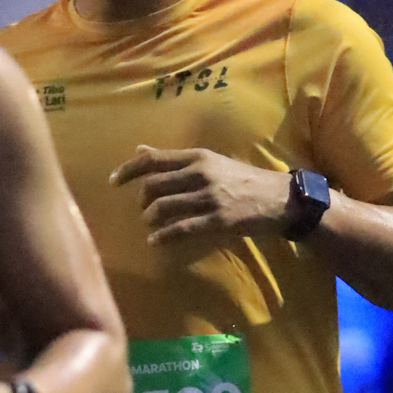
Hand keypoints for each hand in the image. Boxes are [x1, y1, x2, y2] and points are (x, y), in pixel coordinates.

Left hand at [110, 144, 290, 246]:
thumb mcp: (210, 161)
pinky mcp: (217, 220)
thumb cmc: (242, 179)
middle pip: (153, 185)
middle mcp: (200, 173)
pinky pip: (181, 228)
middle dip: (142, 200)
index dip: (128, 170)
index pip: (153, 159)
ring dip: (150, 219)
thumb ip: (176, 160)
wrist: (278, 198)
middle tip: (144, 210)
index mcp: (198, 157)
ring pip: (163, 207)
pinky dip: (163, 237)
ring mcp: (209, 197)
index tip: (113, 182)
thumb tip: (140, 150)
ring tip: (150, 225)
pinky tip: (155, 241)